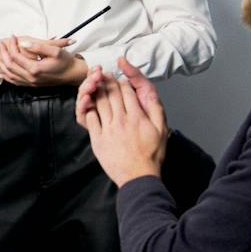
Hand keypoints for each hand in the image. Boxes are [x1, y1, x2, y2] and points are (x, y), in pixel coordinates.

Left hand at [0, 36, 85, 86]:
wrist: (74, 75)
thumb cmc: (66, 61)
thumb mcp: (55, 50)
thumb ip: (38, 46)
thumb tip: (23, 42)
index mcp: (35, 69)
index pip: (16, 56)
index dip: (11, 45)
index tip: (11, 35)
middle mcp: (31, 78)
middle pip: (9, 65)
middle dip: (2, 53)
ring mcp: (31, 83)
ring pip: (10, 75)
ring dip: (0, 66)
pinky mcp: (32, 85)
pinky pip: (15, 82)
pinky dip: (6, 77)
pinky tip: (0, 73)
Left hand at [75, 56, 168, 185]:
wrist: (138, 176)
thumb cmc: (151, 155)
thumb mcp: (162, 131)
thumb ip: (155, 110)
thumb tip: (148, 95)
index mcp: (137, 117)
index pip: (128, 92)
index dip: (123, 82)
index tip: (120, 78)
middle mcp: (122, 120)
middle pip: (112, 94)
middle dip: (108, 81)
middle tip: (105, 75)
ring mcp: (108, 129)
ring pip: (99, 103)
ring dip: (96, 90)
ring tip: (95, 84)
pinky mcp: (98, 139)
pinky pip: (90, 118)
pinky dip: (88, 108)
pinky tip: (89, 103)